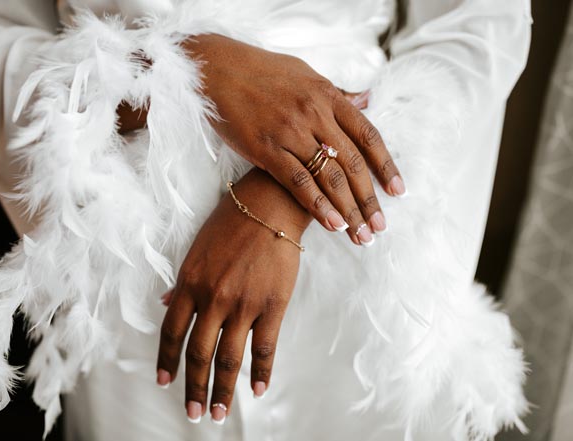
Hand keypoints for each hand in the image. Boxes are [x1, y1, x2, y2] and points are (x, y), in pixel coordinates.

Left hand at [156, 168, 309, 423]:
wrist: (270, 205)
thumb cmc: (231, 223)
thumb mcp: (197, 249)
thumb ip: (182, 282)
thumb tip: (166, 303)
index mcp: (190, 283)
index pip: (172, 332)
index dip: (167, 361)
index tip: (165, 382)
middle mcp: (213, 298)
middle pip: (199, 354)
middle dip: (194, 388)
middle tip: (194, 414)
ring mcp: (243, 304)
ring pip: (229, 357)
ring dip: (223, 390)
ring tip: (220, 413)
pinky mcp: (272, 305)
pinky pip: (264, 347)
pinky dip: (261, 372)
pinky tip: (257, 389)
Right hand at [183, 34, 405, 244]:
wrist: (218, 69)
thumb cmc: (262, 71)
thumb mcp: (306, 74)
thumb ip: (337, 93)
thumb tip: (367, 99)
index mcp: (328, 96)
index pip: (368, 136)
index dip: (385, 166)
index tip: (398, 192)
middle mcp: (315, 115)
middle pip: (352, 164)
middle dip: (369, 199)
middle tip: (380, 227)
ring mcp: (291, 132)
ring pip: (329, 178)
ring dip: (348, 210)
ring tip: (361, 236)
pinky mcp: (266, 149)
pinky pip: (298, 182)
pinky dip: (318, 205)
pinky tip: (332, 225)